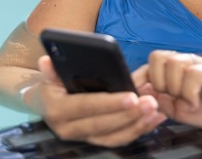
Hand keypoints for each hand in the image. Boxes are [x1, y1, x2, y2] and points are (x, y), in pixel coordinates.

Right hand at [31, 55, 165, 146]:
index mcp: (58, 110)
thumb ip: (49, 69)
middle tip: (151, 102)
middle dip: (130, 114)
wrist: (45, 104)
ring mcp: (82, 137)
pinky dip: (138, 130)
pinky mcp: (94, 140)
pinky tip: (153, 119)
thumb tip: (45, 60)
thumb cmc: (51, 84)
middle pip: (104, 124)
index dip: (110, 103)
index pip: (87, 106)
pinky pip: (118, 139)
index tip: (132, 96)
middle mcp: (68, 129)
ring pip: (114, 136)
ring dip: (137, 124)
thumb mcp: (48, 74)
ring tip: (155, 110)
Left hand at [133, 51, 201, 133]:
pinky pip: (194, 74)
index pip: (152, 61)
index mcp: (177, 67)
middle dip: (158, 82)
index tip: (136, 94)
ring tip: (185, 102)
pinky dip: (189, 93)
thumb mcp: (178, 109)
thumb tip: (144, 91)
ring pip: (174, 63)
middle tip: (170, 98)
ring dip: (175, 88)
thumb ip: (161, 100)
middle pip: (158, 57)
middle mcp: (189, 61)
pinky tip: (194, 103)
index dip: (140, 77)